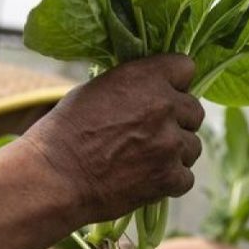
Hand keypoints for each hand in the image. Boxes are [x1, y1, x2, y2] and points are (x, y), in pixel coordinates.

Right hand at [23, 54, 204, 222]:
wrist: (53, 178)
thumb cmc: (64, 132)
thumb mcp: (96, 90)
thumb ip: (134, 85)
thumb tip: (155, 85)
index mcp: (144, 78)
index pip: (186, 67)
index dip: (175, 82)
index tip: (165, 93)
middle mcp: (164, 106)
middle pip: (195, 110)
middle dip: (178, 121)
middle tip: (151, 133)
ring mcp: (170, 143)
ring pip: (193, 146)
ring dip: (175, 153)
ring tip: (145, 159)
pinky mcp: (170, 176)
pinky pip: (186, 177)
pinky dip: (170, 181)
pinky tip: (147, 179)